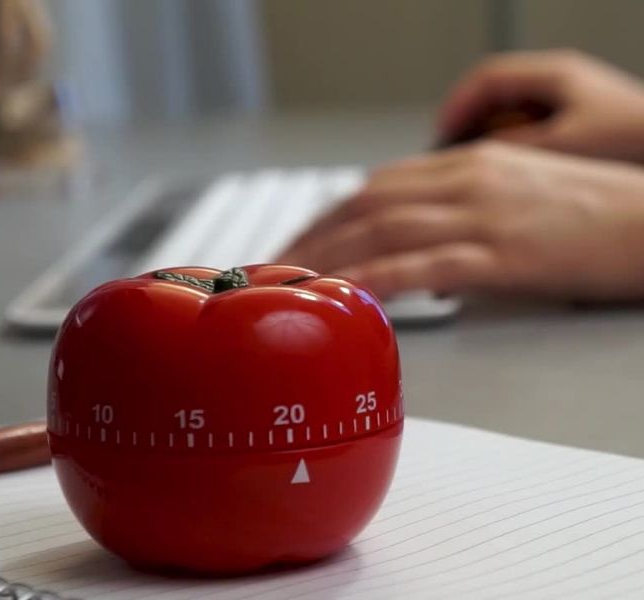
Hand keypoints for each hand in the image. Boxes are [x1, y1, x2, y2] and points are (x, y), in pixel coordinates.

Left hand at [279, 142, 643, 300]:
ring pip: (382, 231)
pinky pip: (423, 265)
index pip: (375, 186)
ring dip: (328, 260)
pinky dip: (377, 279)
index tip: (297, 244)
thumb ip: (459, 213)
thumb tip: (416, 255)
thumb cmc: (590, 213)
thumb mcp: (514, 196)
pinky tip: (347, 296)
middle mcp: (466, 181)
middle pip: (365, 205)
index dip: (326, 216)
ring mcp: (482, 214)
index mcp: (467, 165)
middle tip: (274, 271)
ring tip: (291, 287)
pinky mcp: (502, 252)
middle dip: (311, 239)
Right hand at [438, 50, 643, 162]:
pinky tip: (510, 180)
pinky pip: (531, 138)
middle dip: (467, 126)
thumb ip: (513, 147)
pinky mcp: (579, 130)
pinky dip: (512, 156)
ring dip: (489, 144)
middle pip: (495, 99)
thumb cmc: (635, 142)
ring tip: (475, 171)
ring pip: (512, 120)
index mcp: (555, 74)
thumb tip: (473, 156)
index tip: (440, 132)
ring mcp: (570, 107)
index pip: (486, 78)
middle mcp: (561, 85)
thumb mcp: (564, 145)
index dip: (456, 105)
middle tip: (450, 155)